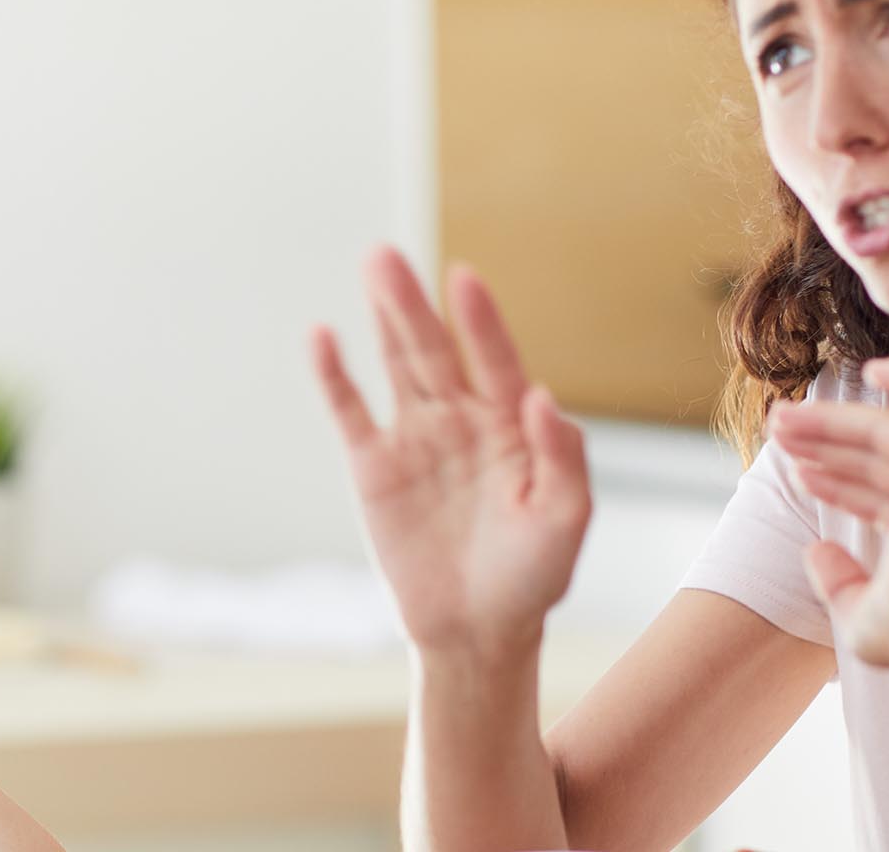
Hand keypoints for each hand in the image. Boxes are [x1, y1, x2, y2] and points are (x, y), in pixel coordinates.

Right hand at [312, 249, 591, 663]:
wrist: (477, 631)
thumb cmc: (532, 577)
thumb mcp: (564, 520)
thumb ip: (561, 459)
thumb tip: (541, 396)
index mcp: (510, 427)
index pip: (493, 361)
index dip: (480, 322)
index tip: (464, 279)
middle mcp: (461, 420)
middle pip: (434, 350)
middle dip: (413, 303)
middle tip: (388, 256)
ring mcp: (415, 439)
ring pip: (396, 366)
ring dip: (383, 318)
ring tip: (371, 267)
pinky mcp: (374, 467)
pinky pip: (351, 412)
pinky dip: (336, 375)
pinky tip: (324, 336)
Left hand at [767, 356, 888, 669]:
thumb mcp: (860, 616)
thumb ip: (838, 584)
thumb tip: (815, 550)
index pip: (883, 498)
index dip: (838, 483)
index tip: (798, 473)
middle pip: (879, 461)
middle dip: (825, 444)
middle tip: (777, 431)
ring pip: (887, 431)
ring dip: (832, 422)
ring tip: (780, 420)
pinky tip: (872, 368)